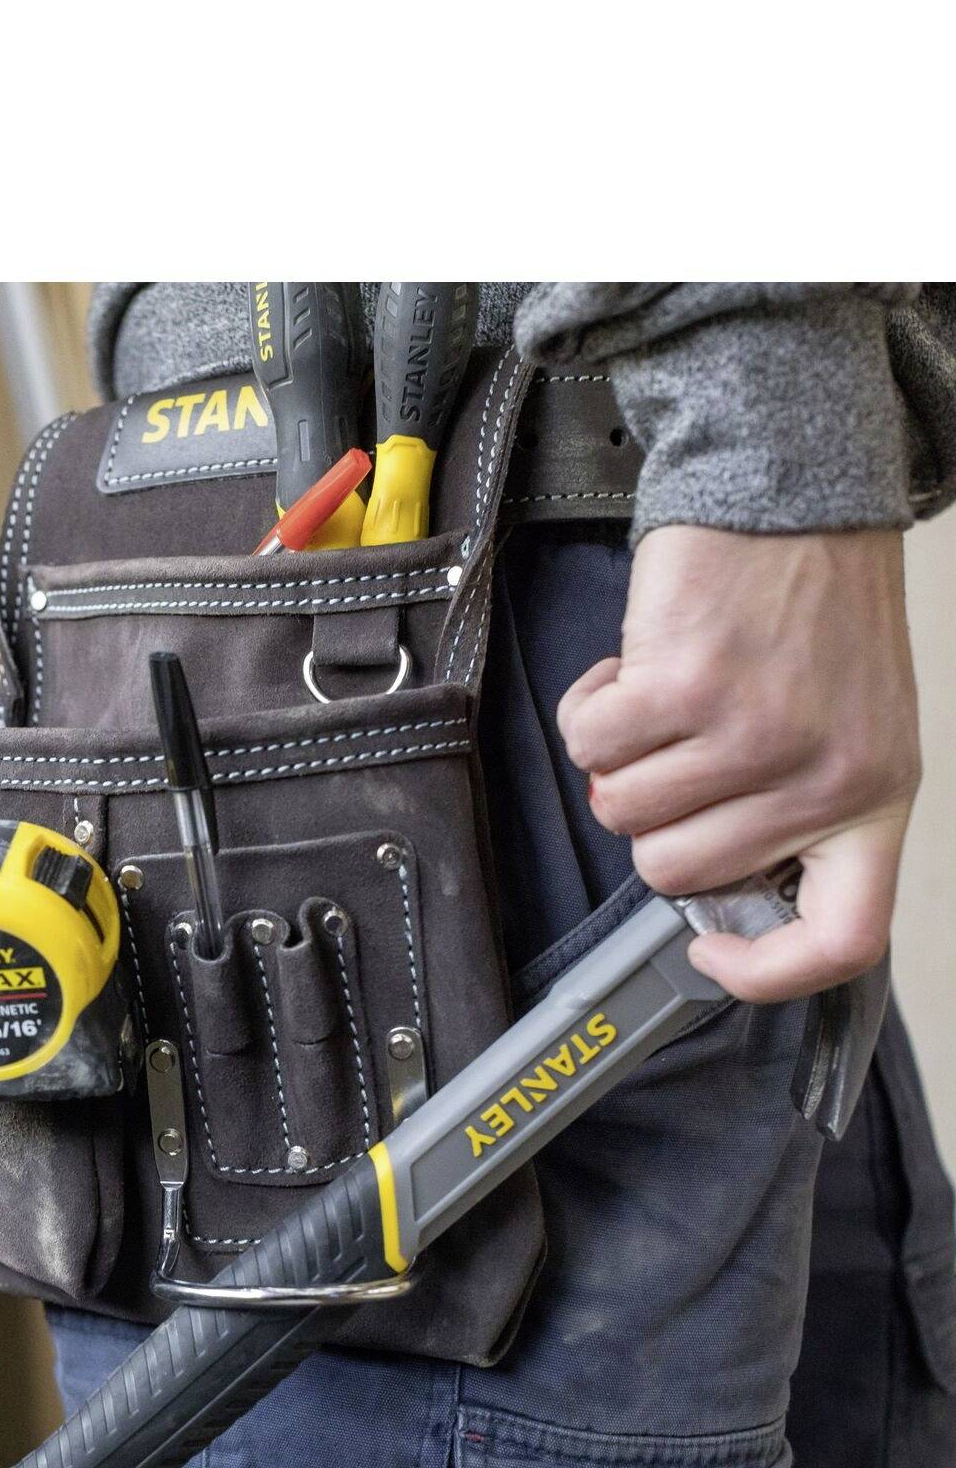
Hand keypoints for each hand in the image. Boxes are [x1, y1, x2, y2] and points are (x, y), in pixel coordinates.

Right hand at [557, 525, 918, 1003]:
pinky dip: (593, 706)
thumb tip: (707, 895)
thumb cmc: (813, 613)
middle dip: (652, 815)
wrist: (792, 494)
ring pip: (621, 809)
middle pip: (676, 872)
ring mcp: (755, 733)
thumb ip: (794, 815)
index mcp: (875, 798)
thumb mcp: (845, 730)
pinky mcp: (687, 686)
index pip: (843, 940)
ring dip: (619, 755)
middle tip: (680, 751)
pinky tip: (636, 668)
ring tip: (665, 698)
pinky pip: (592, 743)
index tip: (711, 947)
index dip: (765, 973)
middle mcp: (824, 775)